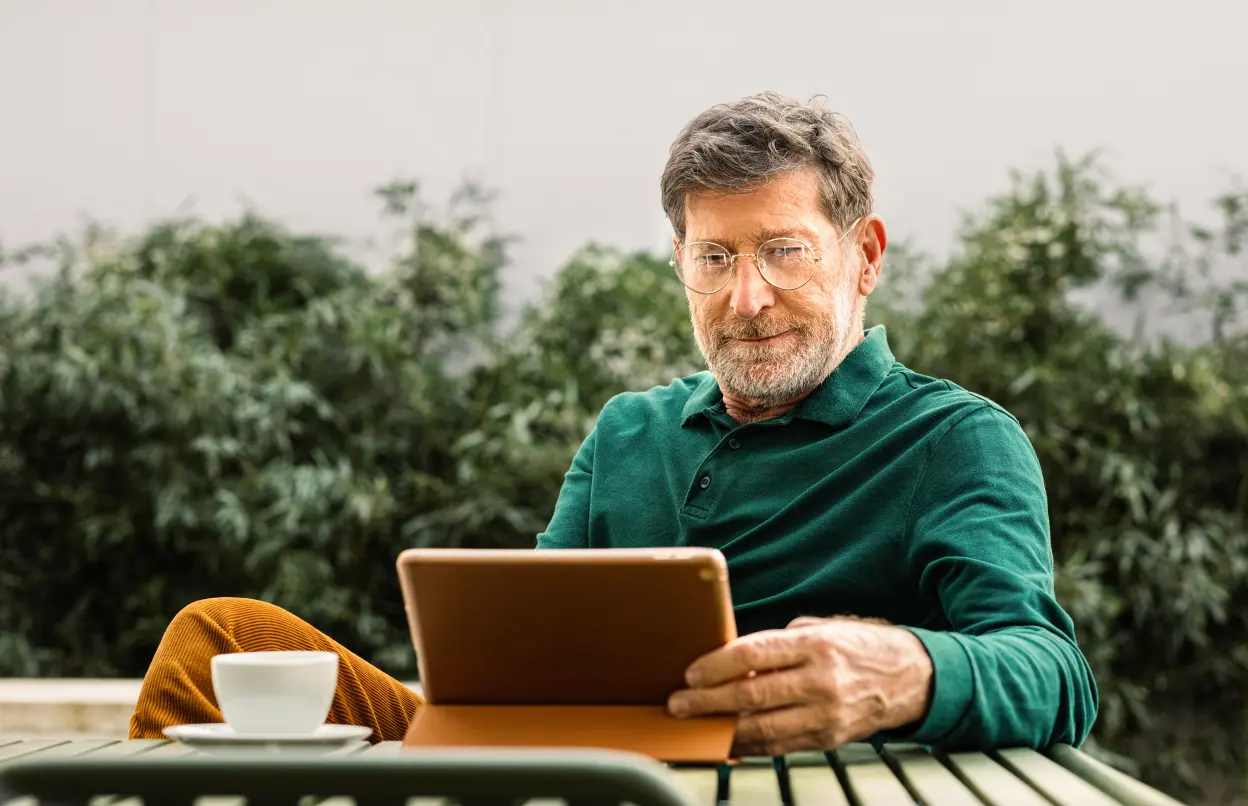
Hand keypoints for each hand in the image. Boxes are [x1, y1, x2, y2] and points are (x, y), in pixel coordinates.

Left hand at [666, 616, 933, 756]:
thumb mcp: (824, 628)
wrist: (913, 678)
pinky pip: (779, 746)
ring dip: (722, 728)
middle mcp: (821, 681)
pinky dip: (749, 745)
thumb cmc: (863, 646)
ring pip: (762, 728)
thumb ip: (782, 642)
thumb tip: (737, 656)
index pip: (754, 654)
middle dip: (707, 701)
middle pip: (752, 695)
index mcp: (816, 645)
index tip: (692, 672)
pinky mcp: (828, 739)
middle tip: (679, 703)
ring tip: (695, 724)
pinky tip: (727, 740)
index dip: (717, 665)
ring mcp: (826, 714)